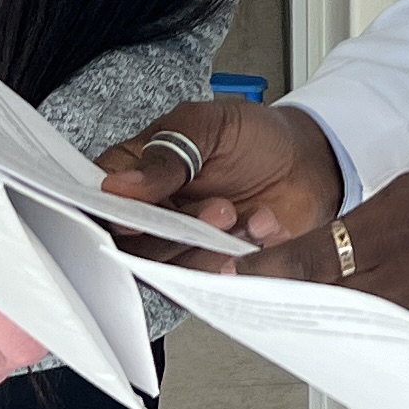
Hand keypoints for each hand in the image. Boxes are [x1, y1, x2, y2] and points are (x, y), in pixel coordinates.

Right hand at [99, 98, 345, 257]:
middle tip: (217, 208)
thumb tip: (118, 186)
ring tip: (242, 216)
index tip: (136, 218)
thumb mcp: (208, 126)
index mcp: (134, 170)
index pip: (98, 203)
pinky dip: (237, 258)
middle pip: (131, 244)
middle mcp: (150, 213)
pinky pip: (208, 281)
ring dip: (209, 247)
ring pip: (168, 269)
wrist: (309, 162)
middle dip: (174, 232)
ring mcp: (179, 244)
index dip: (111, 216)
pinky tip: (261, 227)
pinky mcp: (210, 267)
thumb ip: (164, 156)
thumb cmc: (254, 137)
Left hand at [241, 166, 408, 354]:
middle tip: (260, 299)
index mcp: (398, 248)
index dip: (263, 274)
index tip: (231, 277)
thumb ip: (357, 224)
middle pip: (324, 314)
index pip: (309, 268)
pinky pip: (393, 354)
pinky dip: (371, 341)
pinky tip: (362, 328)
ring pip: (355, 339)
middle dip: (288, 305)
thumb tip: (305, 254)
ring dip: (326, 328)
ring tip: (304, 314)